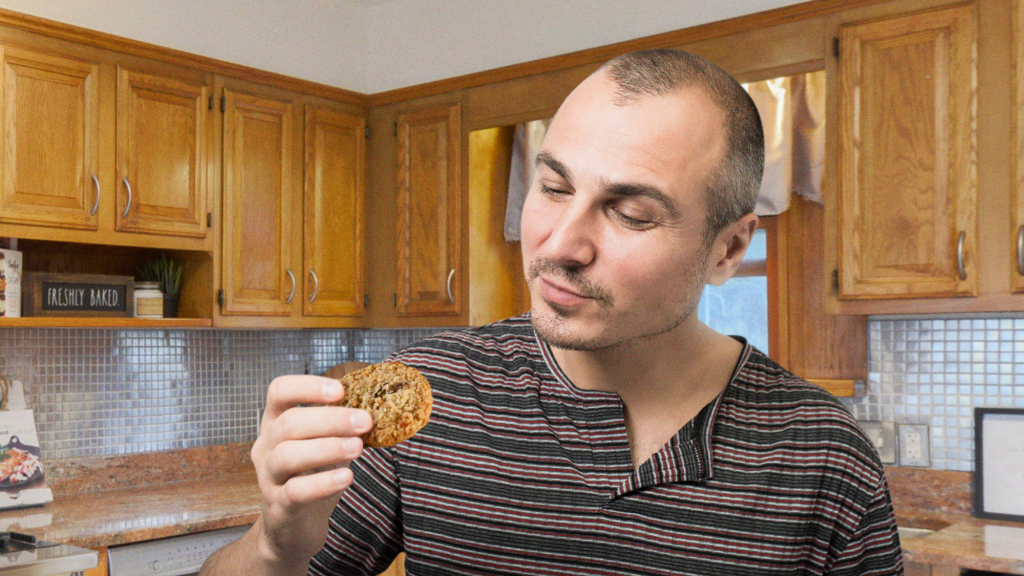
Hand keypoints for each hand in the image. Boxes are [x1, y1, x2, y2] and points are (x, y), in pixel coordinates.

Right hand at [249, 373, 372, 568]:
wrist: (294, 527)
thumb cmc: (312, 476)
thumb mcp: (325, 444)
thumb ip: (342, 427)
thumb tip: (377, 409)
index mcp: (276, 422)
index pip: (279, 391)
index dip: (307, 386)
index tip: (340, 390)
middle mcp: (266, 446)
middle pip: (289, 423)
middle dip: (330, 419)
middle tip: (364, 421)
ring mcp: (268, 477)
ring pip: (287, 456)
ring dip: (326, 448)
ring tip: (357, 448)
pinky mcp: (279, 506)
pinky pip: (295, 491)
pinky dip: (323, 483)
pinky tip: (346, 477)